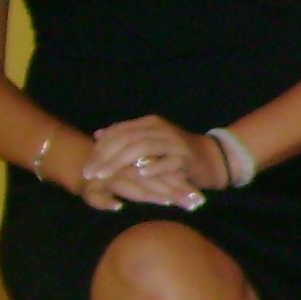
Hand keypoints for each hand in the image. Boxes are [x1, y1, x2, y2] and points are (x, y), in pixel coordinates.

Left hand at [80, 115, 222, 210]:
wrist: (213, 159)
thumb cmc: (176, 153)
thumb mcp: (150, 140)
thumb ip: (127, 136)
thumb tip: (99, 134)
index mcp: (150, 123)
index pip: (119, 132)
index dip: (100, 148)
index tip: (87, 164)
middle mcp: (161, 129)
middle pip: (126, 139)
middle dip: (105, 157)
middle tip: (90, 173)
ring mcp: (174, 143)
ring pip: (142, 148)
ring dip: (121, 162)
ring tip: (106, 176)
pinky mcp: (186, 158)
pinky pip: (167, 162)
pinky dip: (153, 168)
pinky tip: (140, 175)